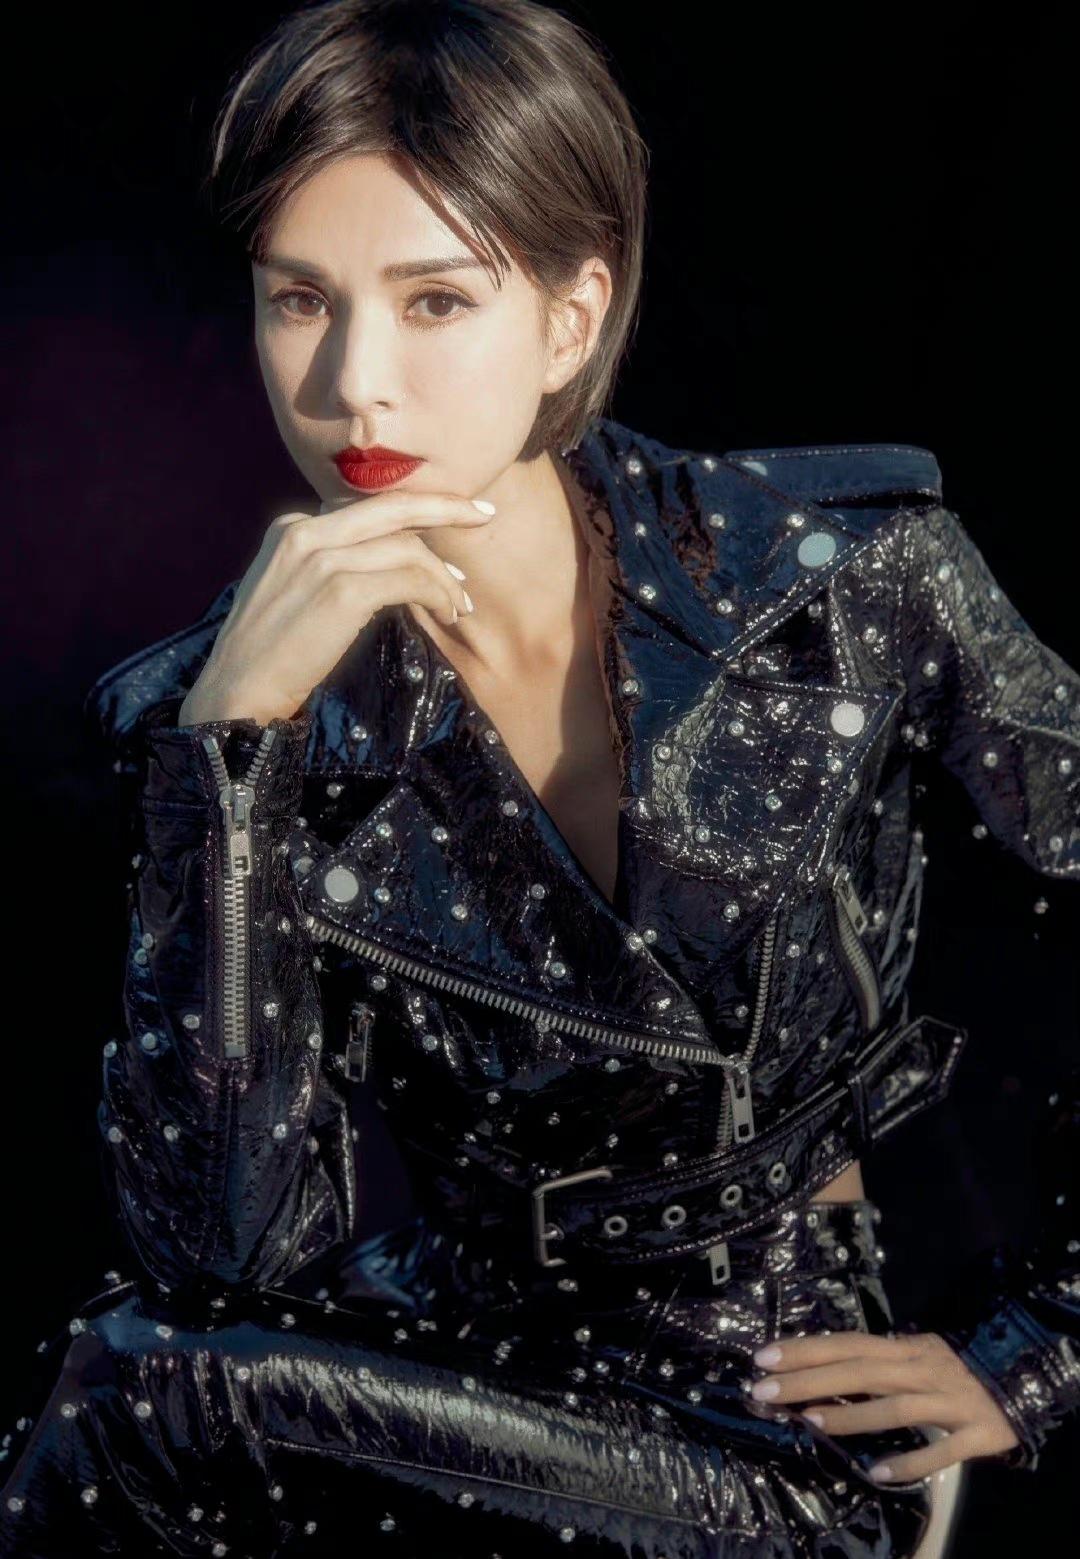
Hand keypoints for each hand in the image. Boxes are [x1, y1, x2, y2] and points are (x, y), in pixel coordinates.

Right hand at [178, 488, 495, 726]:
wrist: (237, 690)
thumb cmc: (271, 655)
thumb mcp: (291, 593)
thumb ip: (328, 567)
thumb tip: (390, 568)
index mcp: (292, 529)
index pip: (365, 510)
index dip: (412, 519)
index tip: (444, 530)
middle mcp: (305, 532)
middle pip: (392, 507)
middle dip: (446, 506)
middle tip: (485, 514)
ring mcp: (322, 558)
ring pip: (408, 548)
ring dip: (443, 575)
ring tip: (460, 602)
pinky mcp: (341, 591)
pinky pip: (409, 579)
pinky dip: (437, 593)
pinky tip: (447, 611)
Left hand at [749, 1330, 1019, 1481]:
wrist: (1019, 1382)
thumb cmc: (953, 1373)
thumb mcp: (913, 1357)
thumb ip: (875, 1362)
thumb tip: (818, 1366)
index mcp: (906, 1347)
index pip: (848, 1344)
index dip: (806, 1349)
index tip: (763, 1358)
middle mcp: (925, 1368)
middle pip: (862, 1371)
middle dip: (811, 1380)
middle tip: (766, 1390)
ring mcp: (951, 1400)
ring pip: (896, 1407)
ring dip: (851, 1414)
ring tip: (810, 1421)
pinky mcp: (977, 1434)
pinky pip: (941, 1450)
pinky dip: (909, 1461)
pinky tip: (876, 1472)